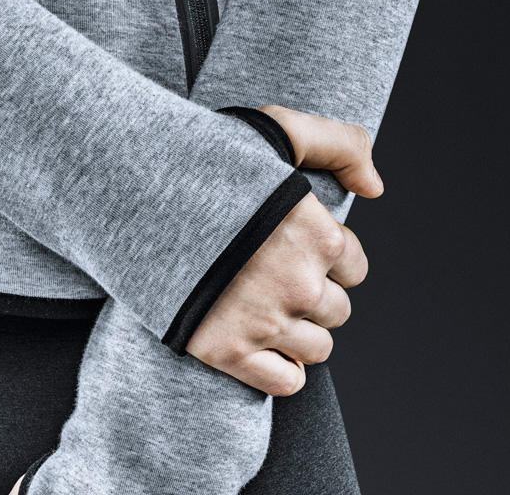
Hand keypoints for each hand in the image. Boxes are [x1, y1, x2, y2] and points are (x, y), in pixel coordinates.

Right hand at [187, 107, 378, 395]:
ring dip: (298, 333)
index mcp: (320, 236)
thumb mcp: (280, 128)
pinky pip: (286, 382)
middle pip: (337, 311)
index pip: (354, 267)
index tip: (294, 246)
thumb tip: (376, 188)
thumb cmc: (206, 158)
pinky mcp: (228, 351)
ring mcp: (266, 322)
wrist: (133, 192)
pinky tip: (260, 342)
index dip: (327, 257)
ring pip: (317, 348)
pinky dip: (281, 369)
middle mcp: (301, 284)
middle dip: (312, 295)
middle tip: (272, 274)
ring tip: (263, 306)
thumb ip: (340, 145)